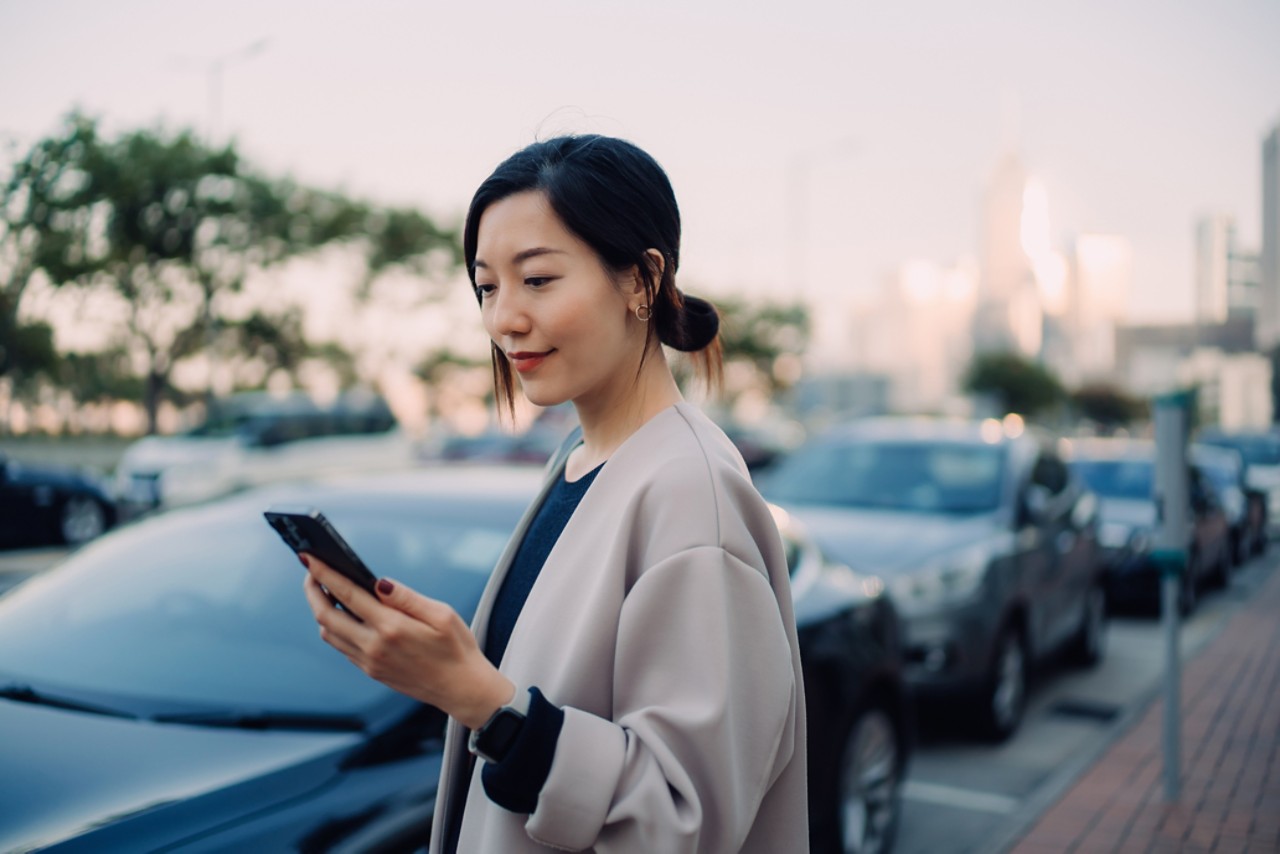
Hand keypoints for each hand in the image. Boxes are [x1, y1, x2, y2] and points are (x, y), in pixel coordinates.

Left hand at [301, 555, 513, 728]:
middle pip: (326, 615)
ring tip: (326, 590)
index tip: (309, 557)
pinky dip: (335, 627)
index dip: (324, 574)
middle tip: (311, 571)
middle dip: (312, 590)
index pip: (347, 594)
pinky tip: (345, 614)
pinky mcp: (370, 671)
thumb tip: (378, 582)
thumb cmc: (456, 647)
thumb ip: (406, 597)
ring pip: (329, 633)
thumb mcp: (441, 614)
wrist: (461, 688)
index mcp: (391, 627)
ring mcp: (369, 662)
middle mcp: (374, 646)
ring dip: (321, 610)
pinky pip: (341, 646)